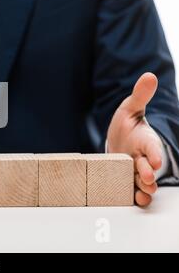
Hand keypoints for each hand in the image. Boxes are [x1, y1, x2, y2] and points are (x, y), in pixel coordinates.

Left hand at [107, 73, 162, 206]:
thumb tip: (149, 76)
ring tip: (143, 192)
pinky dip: (136, 195)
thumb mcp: (130, 109)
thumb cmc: (127, 125)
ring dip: (144, 187)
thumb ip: (140, 96)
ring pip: (144, 181)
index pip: (153, 146)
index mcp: (146, 140)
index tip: (155, 157)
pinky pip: (134, 190)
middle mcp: (144, 157)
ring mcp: (136, 170)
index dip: (155, 152)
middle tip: (146, 175)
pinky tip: (136, 199)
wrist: (119, 139)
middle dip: (149, 172)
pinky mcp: (127, 179)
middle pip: (150, 167)